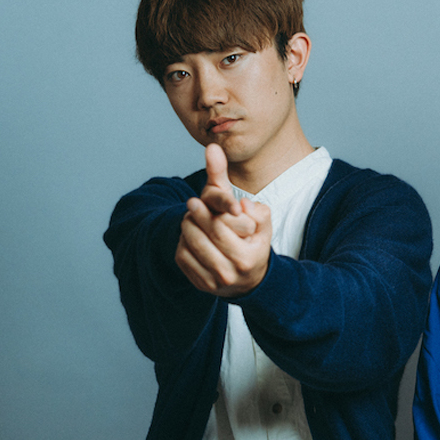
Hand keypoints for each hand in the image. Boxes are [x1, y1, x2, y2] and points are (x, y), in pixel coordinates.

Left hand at [174, 144, 273, 296]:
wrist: (252, 279)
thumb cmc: (254, 240)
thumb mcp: (258, 216)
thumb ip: (239, 187)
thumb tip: (214, 153)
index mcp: (248, 256)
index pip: (220, 228)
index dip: (206, 212)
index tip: (194, 200)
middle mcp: (231, 272)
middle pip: (202, 237)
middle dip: (193, 218)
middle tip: (190, 205)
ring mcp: (215, 282)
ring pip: (189, 248)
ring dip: (185, 229)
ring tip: (189, 219)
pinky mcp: (202, 286)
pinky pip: (182, 260)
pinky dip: (181, 244)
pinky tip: (188, 236)